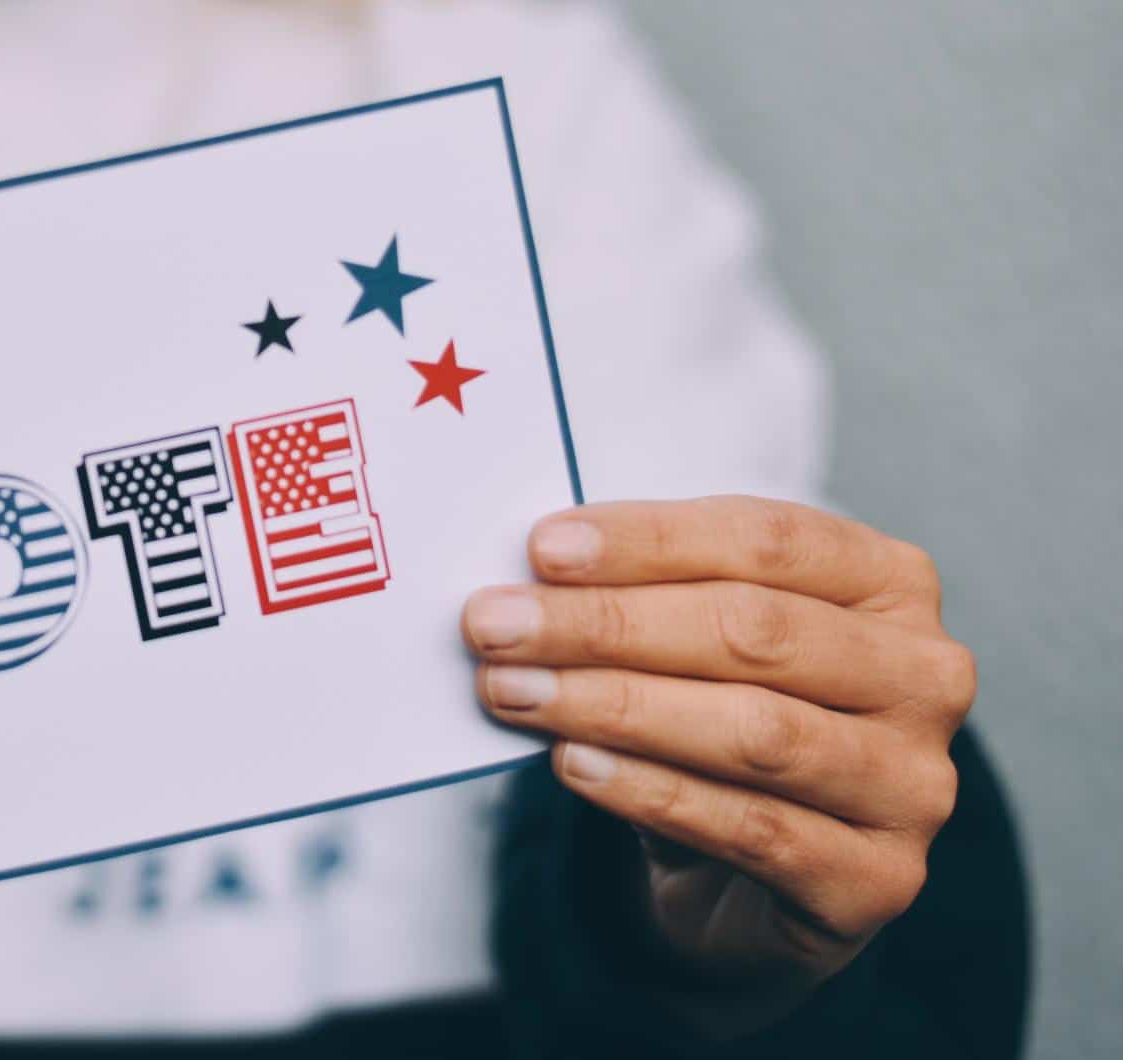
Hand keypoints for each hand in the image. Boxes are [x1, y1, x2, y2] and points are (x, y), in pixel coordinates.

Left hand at [465, 497, 972, 1001]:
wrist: (751, 880)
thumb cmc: (719, 719)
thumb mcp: (695, 637)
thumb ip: (645, 592)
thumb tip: (534, 573)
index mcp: (889, 584)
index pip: (767, 540)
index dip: (649, 540)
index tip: (542, 548)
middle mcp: (925, 675)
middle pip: (754, 631)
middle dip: (608, 624)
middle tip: (495, 625)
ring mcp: (914, 783)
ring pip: (753, 731)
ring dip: (614, 705)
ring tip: (515, 690)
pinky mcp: (878, 879)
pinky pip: (751, 826)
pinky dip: (650, 790)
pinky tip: (573, 764)